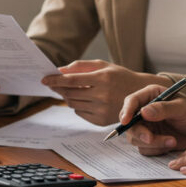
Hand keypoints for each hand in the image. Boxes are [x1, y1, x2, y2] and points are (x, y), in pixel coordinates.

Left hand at [41, 60, 171, 125]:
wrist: (141, 95)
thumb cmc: (120, 77)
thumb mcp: (104, 66)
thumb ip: (81, 66)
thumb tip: (60, 70)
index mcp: (103, 78)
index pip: (72, 80)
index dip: (55, 80)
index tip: (44, 79)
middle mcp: (102, 95)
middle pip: (70, 93)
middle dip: (59, 88)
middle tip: (54, 84)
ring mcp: (102, 109)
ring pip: (73, 104)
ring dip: (68, 97)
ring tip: (73, 90)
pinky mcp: (101, 121)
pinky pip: (80, 113)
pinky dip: (77, 106)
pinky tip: (86, 100)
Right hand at [121, 84, 185, 155]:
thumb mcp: (183, 108)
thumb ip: (164, 109)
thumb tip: (143, 112)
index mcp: (151, 95)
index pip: (131, 101)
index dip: (126, 111)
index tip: (125, 121)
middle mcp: (145, 110)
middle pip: (129, 123)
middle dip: (139, 133)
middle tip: (151, 138)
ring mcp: (147, 126)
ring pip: (136, 138)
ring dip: (152, 143)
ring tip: (172, 140)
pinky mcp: (151, 140)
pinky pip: (144, 148)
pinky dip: (156, 149)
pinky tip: (171, 144)